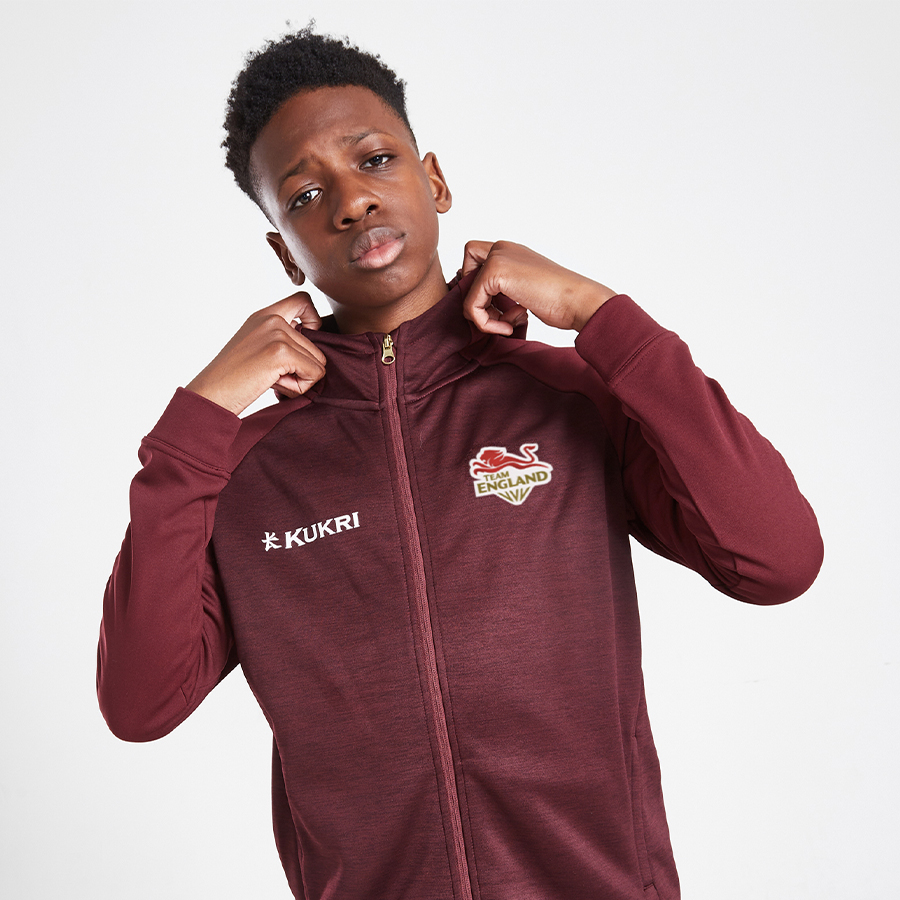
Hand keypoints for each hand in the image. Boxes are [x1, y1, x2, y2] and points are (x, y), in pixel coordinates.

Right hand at [186, 292, 325, 414]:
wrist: (209, 395)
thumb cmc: (233, 379)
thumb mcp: (258, 348)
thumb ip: (283, 340)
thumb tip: (318, 350)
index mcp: (265, 315)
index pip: (304, 300)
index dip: (314, 321)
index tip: (302, 343)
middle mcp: (271, 318)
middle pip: (317, 343)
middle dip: (303, 367)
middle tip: (275, 377)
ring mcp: (276, 333)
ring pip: (318, 361)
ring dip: (301, 379)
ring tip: (272, 381)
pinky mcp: (279, 352)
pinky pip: (315, 373)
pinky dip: (300, 387)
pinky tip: (276, 386)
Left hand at [461, 241, 617, 334]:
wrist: (579, 301)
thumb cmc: (559, 301)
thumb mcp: (524, 290)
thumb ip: (502, 290)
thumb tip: (474, 306)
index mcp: (510, 251)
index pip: (474, 261)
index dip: (478, 286)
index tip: (499, 307)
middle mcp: (502, 248)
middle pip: (464, 271)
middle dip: (476, 297)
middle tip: (499, 315)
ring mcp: (498, 257)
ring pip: (465, 291)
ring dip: (483, 316)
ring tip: (508, 323)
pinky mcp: (495, 272)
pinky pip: (471, 305)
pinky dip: (485, 323)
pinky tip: (510, 326)